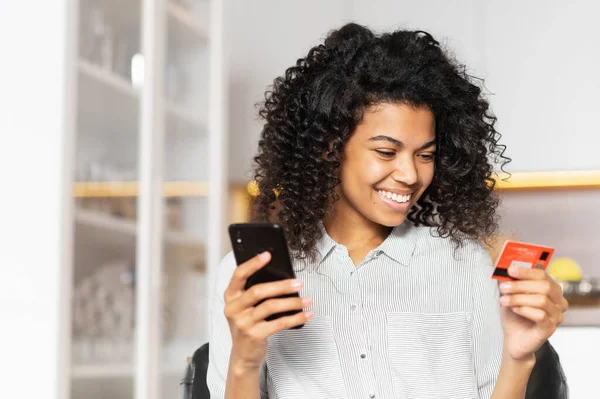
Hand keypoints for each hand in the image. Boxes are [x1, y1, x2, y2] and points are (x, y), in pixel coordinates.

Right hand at [223, 251, 312, 371]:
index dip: (252, 263)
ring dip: (292, 303)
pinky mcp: (254, 335)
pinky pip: (279, 323)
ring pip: (271, 306)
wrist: (243, 355)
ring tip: (307, 300)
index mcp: (230, 296)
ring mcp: (243, 323)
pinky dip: (295, 318)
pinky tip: (306, 314)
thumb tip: (282, 277)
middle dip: (281, 285)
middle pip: (258, 291)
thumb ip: (255, 293)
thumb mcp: (245, 307)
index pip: (239, 275)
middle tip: (299, 283)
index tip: (267, 255)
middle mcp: (234, 308)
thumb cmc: (248, 324)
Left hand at [498, 265, 568, 360]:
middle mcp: (558, 302)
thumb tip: (506, 269)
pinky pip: (541, 315)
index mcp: (551, 290)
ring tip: (504, 300)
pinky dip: (524, 310)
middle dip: (521, 285)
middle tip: (504, 287)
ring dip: (519, 298)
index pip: (543, 275)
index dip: (526, 271)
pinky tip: (514, 310)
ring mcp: (556, 316)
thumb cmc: (515, 315)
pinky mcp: (550, 329)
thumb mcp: (511, 295)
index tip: (510, 270)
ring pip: (542, 300)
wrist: (513, 338)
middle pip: (545, 287)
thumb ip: (512, 282)